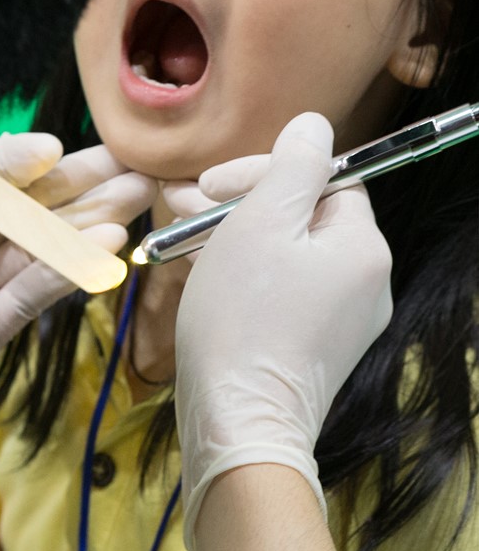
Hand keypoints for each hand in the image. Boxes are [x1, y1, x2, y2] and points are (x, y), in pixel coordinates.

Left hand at [0, 134, 156, 491]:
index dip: (19, 161)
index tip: (50, 151)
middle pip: (27, 207)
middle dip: (80, 183)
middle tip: (129, 164)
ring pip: (38, 247)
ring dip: (89, 222)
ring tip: (133, 196)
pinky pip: (28, 295)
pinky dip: (65, 271)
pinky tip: (104, 248)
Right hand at [174, 113, 392, 550]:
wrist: (236, 425)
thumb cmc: (242, 318)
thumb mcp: (262, 222)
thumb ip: (293, 165)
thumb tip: (315, 124)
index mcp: (363, 247)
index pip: (324, 178)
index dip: (265, 172)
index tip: (210, 184)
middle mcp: (366, 281)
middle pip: (304, 215)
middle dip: (242, 204)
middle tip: (186, 207)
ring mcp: (343, 319)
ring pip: (288, 251)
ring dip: (237, 234)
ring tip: (184, 236)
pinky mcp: (316, 347)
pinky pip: (286, 289)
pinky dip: (247, 272)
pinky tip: (205, 269)